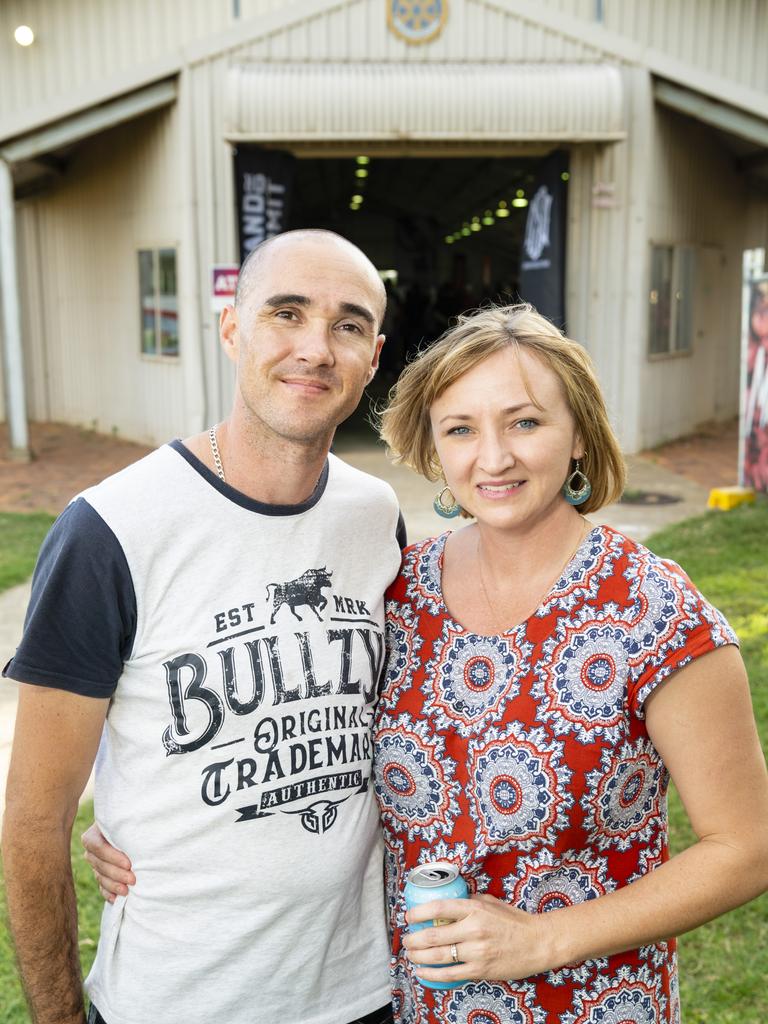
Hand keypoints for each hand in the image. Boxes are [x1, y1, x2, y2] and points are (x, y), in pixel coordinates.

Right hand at [81, 823, 134, 902]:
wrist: (130, 828)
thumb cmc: (131, 821)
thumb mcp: (127, 820)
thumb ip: (128, 825)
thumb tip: (140, 829)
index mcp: (94, 834)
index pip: (97, 846)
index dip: (112, 857)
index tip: (129, 864)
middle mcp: (91, 850)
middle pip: (99, 864)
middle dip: (116, 874)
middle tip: (133, 879)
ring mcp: (94, 863)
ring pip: (100, 877)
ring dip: (113, 885)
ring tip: (127, 891)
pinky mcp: (100, 875)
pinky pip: (101, 886)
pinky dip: (108, 893)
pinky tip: (116, 899)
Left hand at [403, 894, 549, 982]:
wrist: (538, 943)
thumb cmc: (515, 921)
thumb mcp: (491, 902)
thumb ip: (470, 901)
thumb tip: (450, 904)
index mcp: (475, 909)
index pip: (439, 908)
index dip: (418, 912)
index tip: (408, 917)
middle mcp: (473, 929)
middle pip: (433, 936)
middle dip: (413, 939)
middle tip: (405, 939)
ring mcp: (477, 952)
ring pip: (438, 957)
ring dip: (418, 957)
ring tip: (410, 954)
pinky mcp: (481, 970)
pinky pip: (450, 975)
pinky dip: (431, 974)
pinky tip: (422, 971)